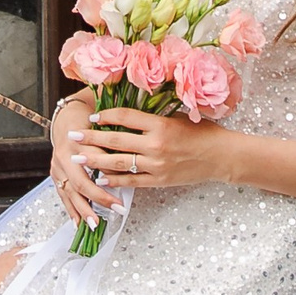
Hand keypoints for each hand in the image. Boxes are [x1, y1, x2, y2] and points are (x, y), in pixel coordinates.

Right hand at [49, 90, 116, 227]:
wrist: (67, 119)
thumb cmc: (90, 123)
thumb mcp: (104, 127)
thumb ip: (113, 144)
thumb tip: (128, 164)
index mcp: (79, 140)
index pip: (96, 161)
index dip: (111, 174)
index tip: (126, 186)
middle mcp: (66, 154)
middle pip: (81, 181)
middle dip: (99, 197)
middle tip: (117, 208)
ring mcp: (58, 165)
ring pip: (70, 191)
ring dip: (83, 209)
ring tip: (94, 224)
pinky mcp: (54, 173)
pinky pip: (63, 195)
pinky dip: (71, 209)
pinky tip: (77, 223)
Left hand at [83, 104, 229, 190]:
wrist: (222, 157)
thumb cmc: (203, 132)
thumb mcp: (179, 117)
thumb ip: (154, 117)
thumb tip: (128, 113)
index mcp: (160, 125)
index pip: (125, 117)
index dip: (105, 115)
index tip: (92, 116)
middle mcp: (156, 145)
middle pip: (115, 140)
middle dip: (91, 138)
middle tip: (73, 136)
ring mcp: (156, 165)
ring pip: (118, 163)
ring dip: (96, 161)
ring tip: (79, 158)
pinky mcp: (160, 181)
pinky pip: (132, 181)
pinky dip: (115, 180)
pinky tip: (101, 178)